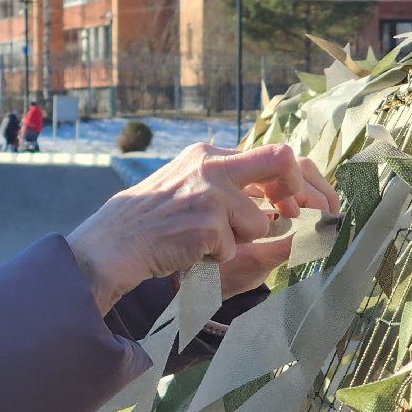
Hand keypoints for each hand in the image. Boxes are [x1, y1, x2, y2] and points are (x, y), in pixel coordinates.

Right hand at [67, 144, 317, 313]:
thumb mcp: (186, 185)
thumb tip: (279, 200)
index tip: (293, 207)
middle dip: (298, 193)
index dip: (292, 184)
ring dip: (237, 242)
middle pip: (283, 163)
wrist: (112, 243)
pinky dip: (215, 258)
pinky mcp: (206, 223)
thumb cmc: (150, 221)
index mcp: (207, 154)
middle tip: (292, 217)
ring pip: (257, 223)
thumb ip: (226, 184)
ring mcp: (208, 193)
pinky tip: (188, 251)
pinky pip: (232, 249)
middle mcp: (210, 165)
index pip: (272, 155)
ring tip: (201, 242)